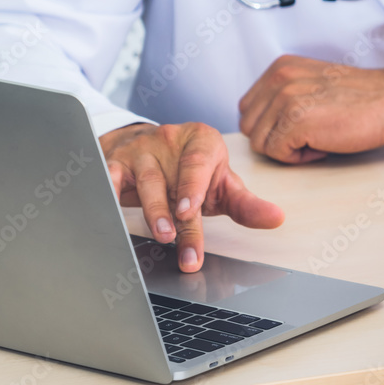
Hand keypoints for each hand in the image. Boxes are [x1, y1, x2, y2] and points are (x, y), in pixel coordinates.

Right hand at [99, 122, 284, 272]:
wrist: (152, 147)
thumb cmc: (194, 172)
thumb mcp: (222, 184)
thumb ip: (246, 204)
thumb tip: (277, 218)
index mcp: (203, 141)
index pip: (198, 163)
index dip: (193, 186)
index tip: (190, 211)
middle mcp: (172, 140)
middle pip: (172, 181)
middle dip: (177, 216)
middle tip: (181, 244)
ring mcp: (142, 150)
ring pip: (144, 182)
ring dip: (151, 211)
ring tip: (162, 235)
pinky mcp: (116, 161)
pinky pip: (109, 177)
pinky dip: (107, 192)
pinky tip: (106, 212)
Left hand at [238, 55, 383, 162]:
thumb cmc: (360, 97)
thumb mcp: (313, 81)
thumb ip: (286, 92)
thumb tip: (265, 120)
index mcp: (280, 68)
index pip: (249, 107)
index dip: (270, 125)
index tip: (298, 127)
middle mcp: (278, 79)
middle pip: (250, 125)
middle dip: (274, 138)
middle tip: (307, 137)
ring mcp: (285, 100)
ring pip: (260, 142)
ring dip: (286, 149)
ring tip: (316, 140)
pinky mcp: (294, 122)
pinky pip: (277, 153)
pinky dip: (298, 158)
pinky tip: (322, 146)